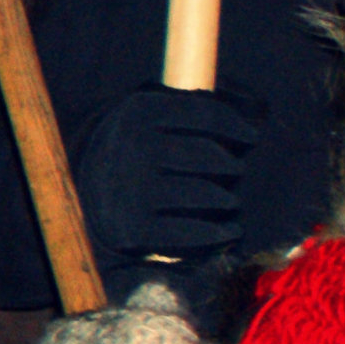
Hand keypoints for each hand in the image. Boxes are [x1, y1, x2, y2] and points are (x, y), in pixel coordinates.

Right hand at [76, 85, 261, 260]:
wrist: (85, 191)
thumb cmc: (139, 149)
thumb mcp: (154, 116)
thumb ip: (198, 109)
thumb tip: (259, 110)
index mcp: (140, 111)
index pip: (207, 114)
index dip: (237, 126)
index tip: (251, 137)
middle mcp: (132, 146)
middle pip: (210, 155)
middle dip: (231, 167)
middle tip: (235, 173)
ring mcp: (131, 188)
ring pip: (206, 193)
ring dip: (227, 200)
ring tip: (230, 202)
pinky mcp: (133, 228)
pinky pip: (194, 232)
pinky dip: (219, 234)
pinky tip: (231, 231)